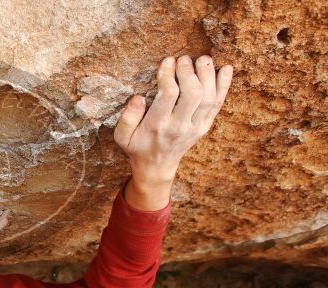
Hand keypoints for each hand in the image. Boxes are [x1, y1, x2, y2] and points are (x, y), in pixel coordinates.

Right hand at [115, 55, 232, 187]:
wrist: (157, 167)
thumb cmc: (138, 146)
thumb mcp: (122, 136)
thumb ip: (127, 117)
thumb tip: (137, 98)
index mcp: (157, 125)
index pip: (168, 94)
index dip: (169, 73)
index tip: (167, 61)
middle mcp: (179, 126)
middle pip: (193, 93)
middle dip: (190, 72)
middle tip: (184, 59)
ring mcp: (195, 127)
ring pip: (209, 97)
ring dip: (208, 75)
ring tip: (202, 59)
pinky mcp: (204, 126)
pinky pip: (218, 104)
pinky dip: (224, 86)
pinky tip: (226, 68)